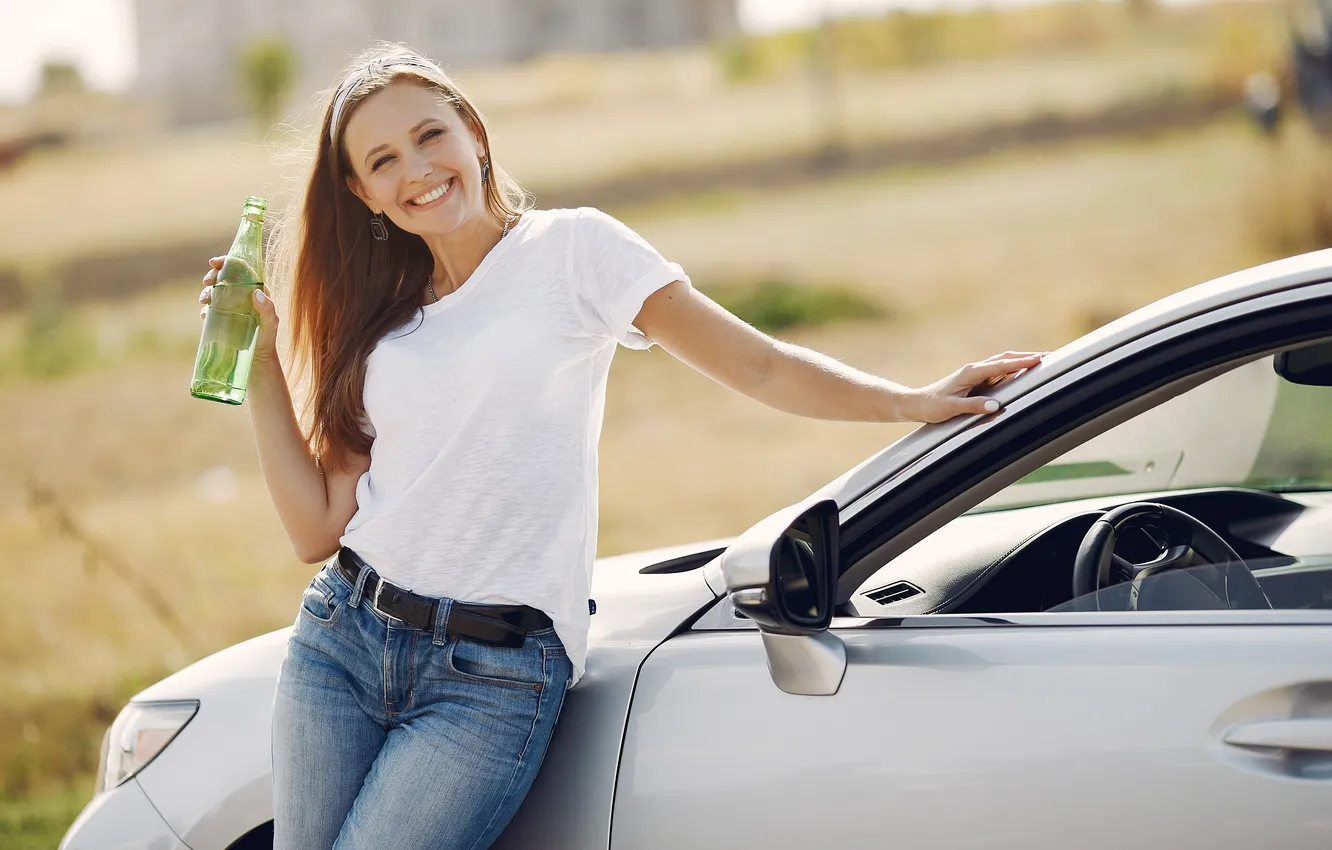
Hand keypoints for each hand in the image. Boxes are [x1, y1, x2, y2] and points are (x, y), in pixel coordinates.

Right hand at [199, 256, 279, 363]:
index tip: (214, 262)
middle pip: (225, 277)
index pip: (242, 270)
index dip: (227, 262)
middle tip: (207, 281)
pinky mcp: (222, 318)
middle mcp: (243, 296)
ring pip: (215, 291)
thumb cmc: (267, 340)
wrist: (256, 360)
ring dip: (206, 292)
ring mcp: (231, 306)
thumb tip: (256, 293)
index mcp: (256, 291)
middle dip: (213, 275)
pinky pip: (211, 308)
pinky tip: (205, 314)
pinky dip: (205, 308)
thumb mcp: (271, 324)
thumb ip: (268, 309)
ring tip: (204, 300)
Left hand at [906, 351, 1044, 423]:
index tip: (1040, 358)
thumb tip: (995, 406)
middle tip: (1049, 356)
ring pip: (1003, 364)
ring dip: (1021, 361)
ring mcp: (976, 374)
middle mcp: (975, 369)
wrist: (916, 404)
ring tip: (1042, 360)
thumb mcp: (951, 408)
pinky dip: (1013, 369)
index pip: (1002, 365)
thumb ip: (973, 406)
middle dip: (1027, 357)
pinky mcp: (975, 380)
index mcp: (971, 372)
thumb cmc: (932, 406)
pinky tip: (1023, 371)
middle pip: (1006, 359)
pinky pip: (998, 372)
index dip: (1022, 362)